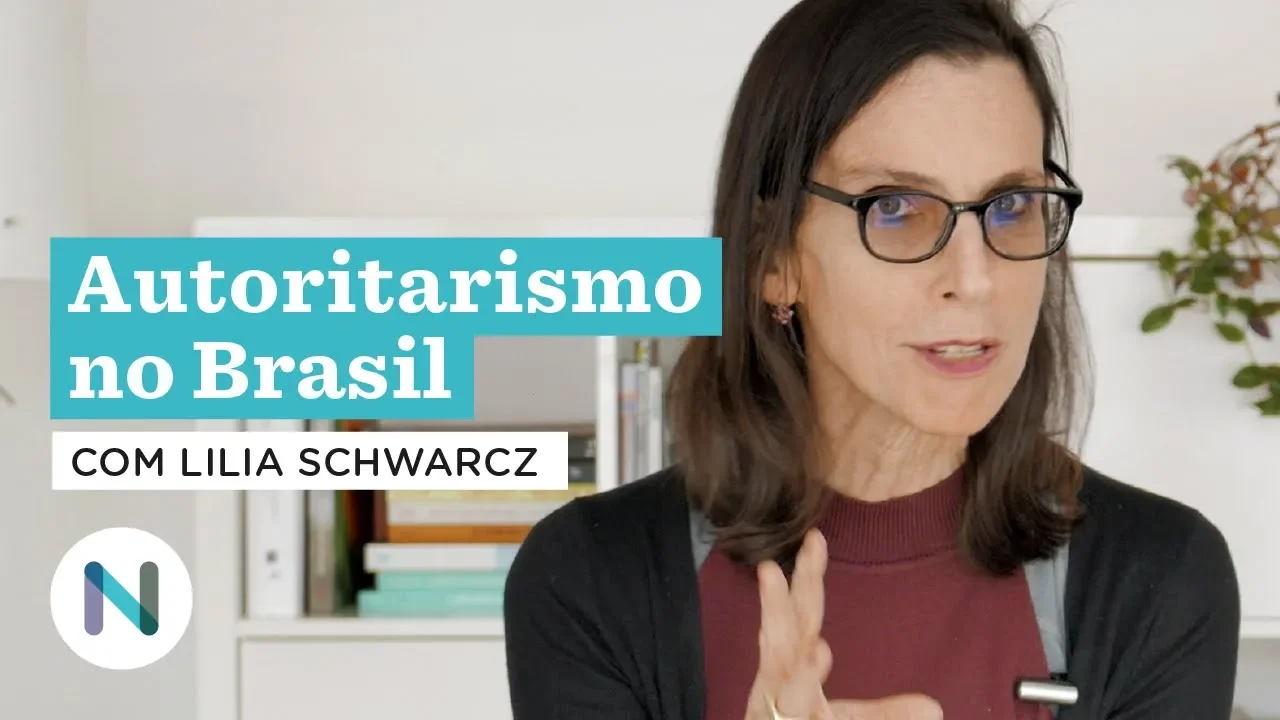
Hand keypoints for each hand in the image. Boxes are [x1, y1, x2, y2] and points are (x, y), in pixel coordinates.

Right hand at [745, 529, 941, 719]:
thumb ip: (885, 715)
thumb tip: (934, 707)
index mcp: (793, 666)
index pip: (802, 615)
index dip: (808, 576)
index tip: (816, 538)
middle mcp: (777, 677)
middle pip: (787, 623)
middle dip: (798, 583)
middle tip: (812, 541)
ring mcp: (772, 700)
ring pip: (778, 657)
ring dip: (783, 619)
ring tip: (793, 578)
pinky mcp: (773, 719)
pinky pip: (788, 700)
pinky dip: (802, 678)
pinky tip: (817, 656)